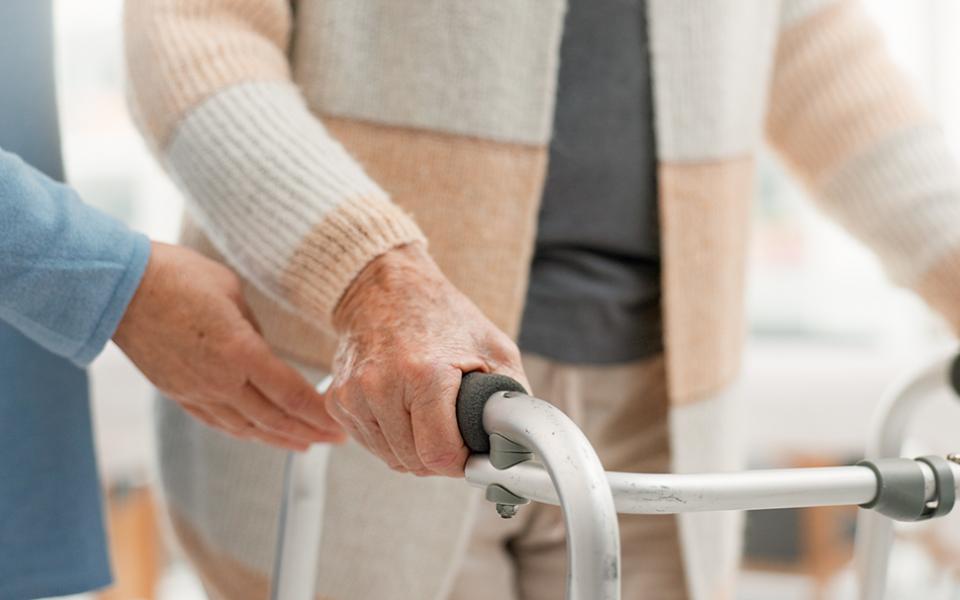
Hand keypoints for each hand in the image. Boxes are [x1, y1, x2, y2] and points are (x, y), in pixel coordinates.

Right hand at [113, 242, 344, 450]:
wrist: (119, 289)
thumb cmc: (178, 277)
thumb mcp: (232, 292)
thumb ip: (254, 330)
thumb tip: (266, 353)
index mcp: (240, 352)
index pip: (292, 394)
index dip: (319, 413)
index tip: (340, 420)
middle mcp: (220, 380)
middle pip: (274, 419)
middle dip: (310, 431)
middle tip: (337, 438)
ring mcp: (197, 391)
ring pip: (247, 427)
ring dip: (280, 439)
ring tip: (306, 444)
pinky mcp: (178, 394)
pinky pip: (219, 422)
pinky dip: (245, 432)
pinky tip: (260, 435)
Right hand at [327, 243, 527, 476]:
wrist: (386, 287)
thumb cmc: (441, 315)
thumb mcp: (494, 348)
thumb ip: (513, 398)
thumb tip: (523, 442)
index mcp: (424, 374)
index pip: (439, 455)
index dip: (461, 462)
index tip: (470, 452)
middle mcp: (382, 386)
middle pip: (415, 462)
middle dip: (440, 455)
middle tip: (452, 428)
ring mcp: (354, 395)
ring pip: (391, 459)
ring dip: (414, 448)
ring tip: (427, 413)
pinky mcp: (337, 400)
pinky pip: (369, 445)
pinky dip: (390, 437)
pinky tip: (402, 409)